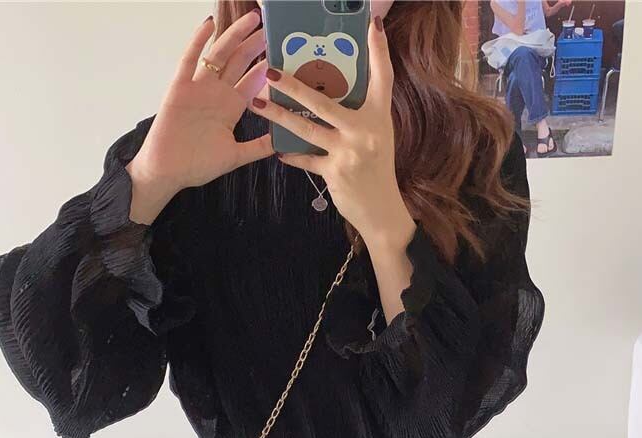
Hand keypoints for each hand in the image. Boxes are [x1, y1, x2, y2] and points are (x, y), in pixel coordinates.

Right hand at [128, 9, 273, 196]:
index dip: (266, 68)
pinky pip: (189, 60)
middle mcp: (216, 95)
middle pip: (239, 63)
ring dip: (235, 36)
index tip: (282, 53)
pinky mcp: (179, 88)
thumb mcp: (235, 156)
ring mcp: (198, 89)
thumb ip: (257, 147)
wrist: (168, 172)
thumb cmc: (197, 165)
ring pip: (220, 55)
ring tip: (252, 20)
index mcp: (230, 109)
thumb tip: (281, 144)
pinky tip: (209, 24)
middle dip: (255, 46)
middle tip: (271, 29)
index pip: (252, 82)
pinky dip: (197, 42)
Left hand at [249, 16, 415, 255]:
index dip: (378, 50)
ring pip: (306, 128)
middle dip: (294, 85)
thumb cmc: (377, 171)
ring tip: (258, 103)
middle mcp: (365, 131)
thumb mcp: (378, 137)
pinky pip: (306, 159)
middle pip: (324, 101)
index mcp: (379, 117)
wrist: (382, 211)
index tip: (372, 23)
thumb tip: (336, 89)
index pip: (382, 77)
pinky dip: (292, 155)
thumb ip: (361, 115)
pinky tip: (278, 150)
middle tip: (271, 69)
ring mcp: (348, 152)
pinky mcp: (335, 172)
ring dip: (279, 115)